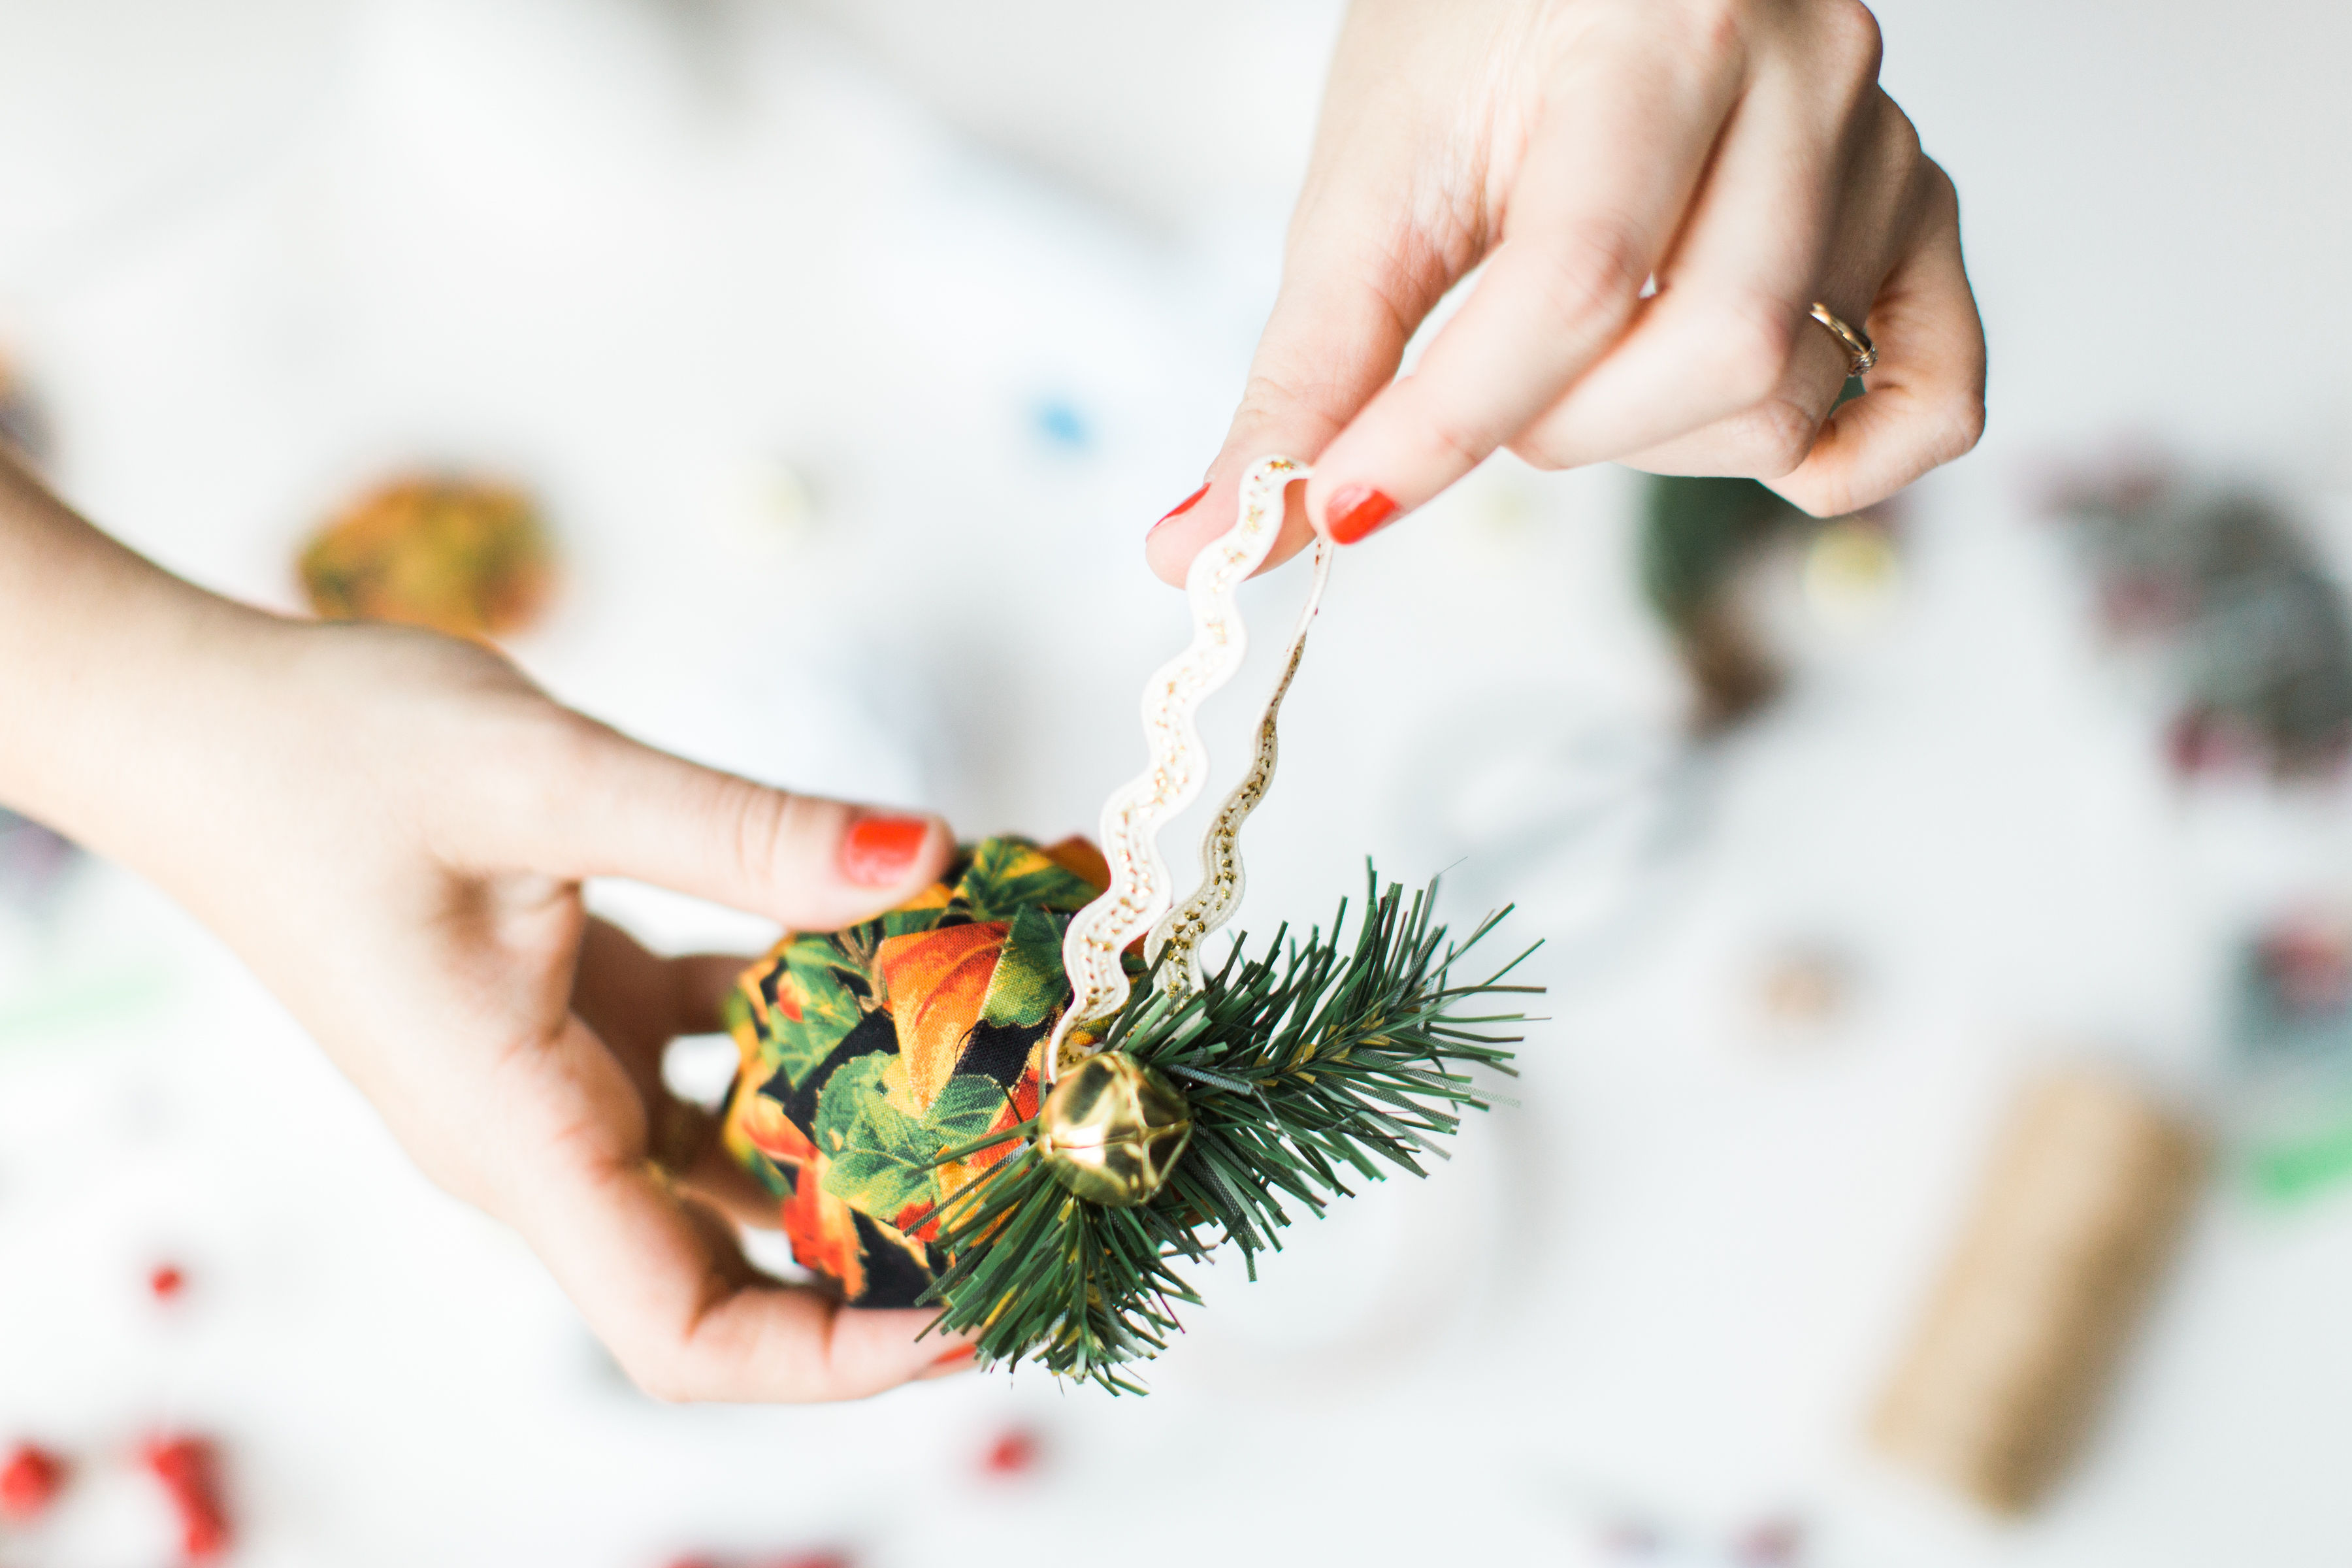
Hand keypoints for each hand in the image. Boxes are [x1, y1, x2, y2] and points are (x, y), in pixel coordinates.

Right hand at [0, 473, 968, 1399]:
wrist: (204, 723)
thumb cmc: (326, 756)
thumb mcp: (546, 777)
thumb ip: (742, 832)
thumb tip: (927, 858)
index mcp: (516, 1135)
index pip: (683, 1334)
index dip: (835, 1358)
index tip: (973, 1315)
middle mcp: (543, 1139)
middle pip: (736, 1266)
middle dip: (890, 1249)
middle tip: (1038, 1184)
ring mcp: (562, 1081)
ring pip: (742, 1155)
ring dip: (866, 1123)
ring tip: (1006, 1065)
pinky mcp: (578, 1013)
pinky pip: (718, 1054)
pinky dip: (810, 1017)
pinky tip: (906, 941)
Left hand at [1147, 0, 1984, 580]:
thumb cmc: (1468, 33)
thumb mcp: (1367, 183)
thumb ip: (1305, 372)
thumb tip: (1199, 543)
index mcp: (1657, 30)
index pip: (1571, 284)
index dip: (1443, 429)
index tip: (1337, 507)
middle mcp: (1806, 72)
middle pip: (1711, 356)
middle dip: (1556, 429)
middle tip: (1484, 388)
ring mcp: (1882, 146)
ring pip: (1790, 390)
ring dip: (1652, 441)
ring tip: (1581, 360)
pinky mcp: (1917, 212)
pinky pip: (1933, 394)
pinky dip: (1846, 460)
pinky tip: (1750, 451)